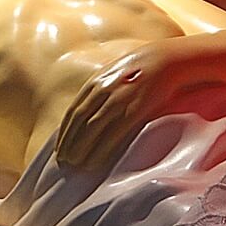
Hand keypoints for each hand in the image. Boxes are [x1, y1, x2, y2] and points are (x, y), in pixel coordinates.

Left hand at [52, 44, 192, 169]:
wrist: (166, 61)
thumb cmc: (142, 69)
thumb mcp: (114, 73)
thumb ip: (100, 88)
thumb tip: (89, 109)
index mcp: (95, 82)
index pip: (73, 112)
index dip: (64, 132)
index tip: (59, 147)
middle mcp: (103, 90)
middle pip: (78, 122)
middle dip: (68, 143)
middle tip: (63, 161)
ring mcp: (118, 100)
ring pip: (91, 129)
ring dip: (80, 149)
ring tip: (75, 164)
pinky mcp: (134, 110)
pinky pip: (112, 135)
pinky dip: (101, 150)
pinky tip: (94, 162)